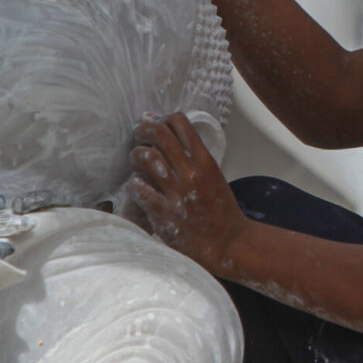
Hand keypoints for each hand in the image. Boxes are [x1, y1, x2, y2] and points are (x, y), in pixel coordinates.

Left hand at [128, 112, 247, 275]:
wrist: (228, 243)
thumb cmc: (222, 212)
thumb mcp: (214, 177)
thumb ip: (196, 160)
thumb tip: (173, 144)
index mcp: (205, 162)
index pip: (181, 125)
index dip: (163, 119)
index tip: (155, 121)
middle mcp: (190, 173)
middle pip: (160, 135)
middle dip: (145, 129)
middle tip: (139, 133)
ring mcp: (176, 192)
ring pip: (147, 157)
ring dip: (137, 154)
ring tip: (136, 158)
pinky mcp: (163, 212)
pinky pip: (139, 189)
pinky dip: (134, 183)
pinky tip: (136, 185)